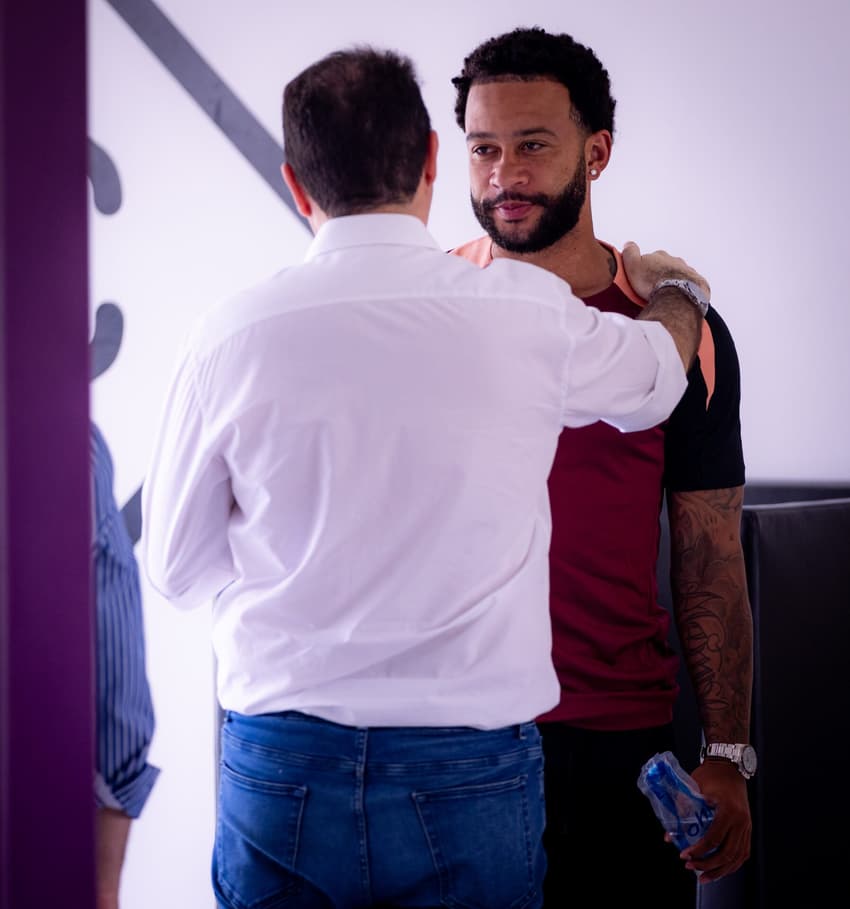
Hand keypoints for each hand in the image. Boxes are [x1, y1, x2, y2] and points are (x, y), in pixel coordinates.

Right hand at [622, 241, 710, 301]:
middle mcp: (675, 261)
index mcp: (660, 256)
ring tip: (666, 295)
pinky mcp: (697, 284)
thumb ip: (630, 253)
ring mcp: (687, 272)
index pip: (652, 258)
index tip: (642, 275)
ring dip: (674, 282)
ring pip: (679, 275)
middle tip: (653, 287)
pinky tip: (679, 298)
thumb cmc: (653, 282)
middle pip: (667, 266)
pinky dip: (686, 290)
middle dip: (661, 273)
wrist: (675, 296)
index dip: (646, 266)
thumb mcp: (633, 265)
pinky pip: (692, 286)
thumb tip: (628, 244)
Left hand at [678, 761, 751, 883]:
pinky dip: (732, 864)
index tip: (684, 856)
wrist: (729, 766)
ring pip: (737, 857)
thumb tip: (669, 835)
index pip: (713, 838)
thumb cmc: (710, 775)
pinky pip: (743, 852)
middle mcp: (741, 821)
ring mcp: (747, 826)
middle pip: (727, 853)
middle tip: (690, 866)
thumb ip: (681, 809)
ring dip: (720, 870)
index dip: (698, 850)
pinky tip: (720, 869)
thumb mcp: (693, 788)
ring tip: (704, 877)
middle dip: (707, 864)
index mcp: (728, 811)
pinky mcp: (748, 828)